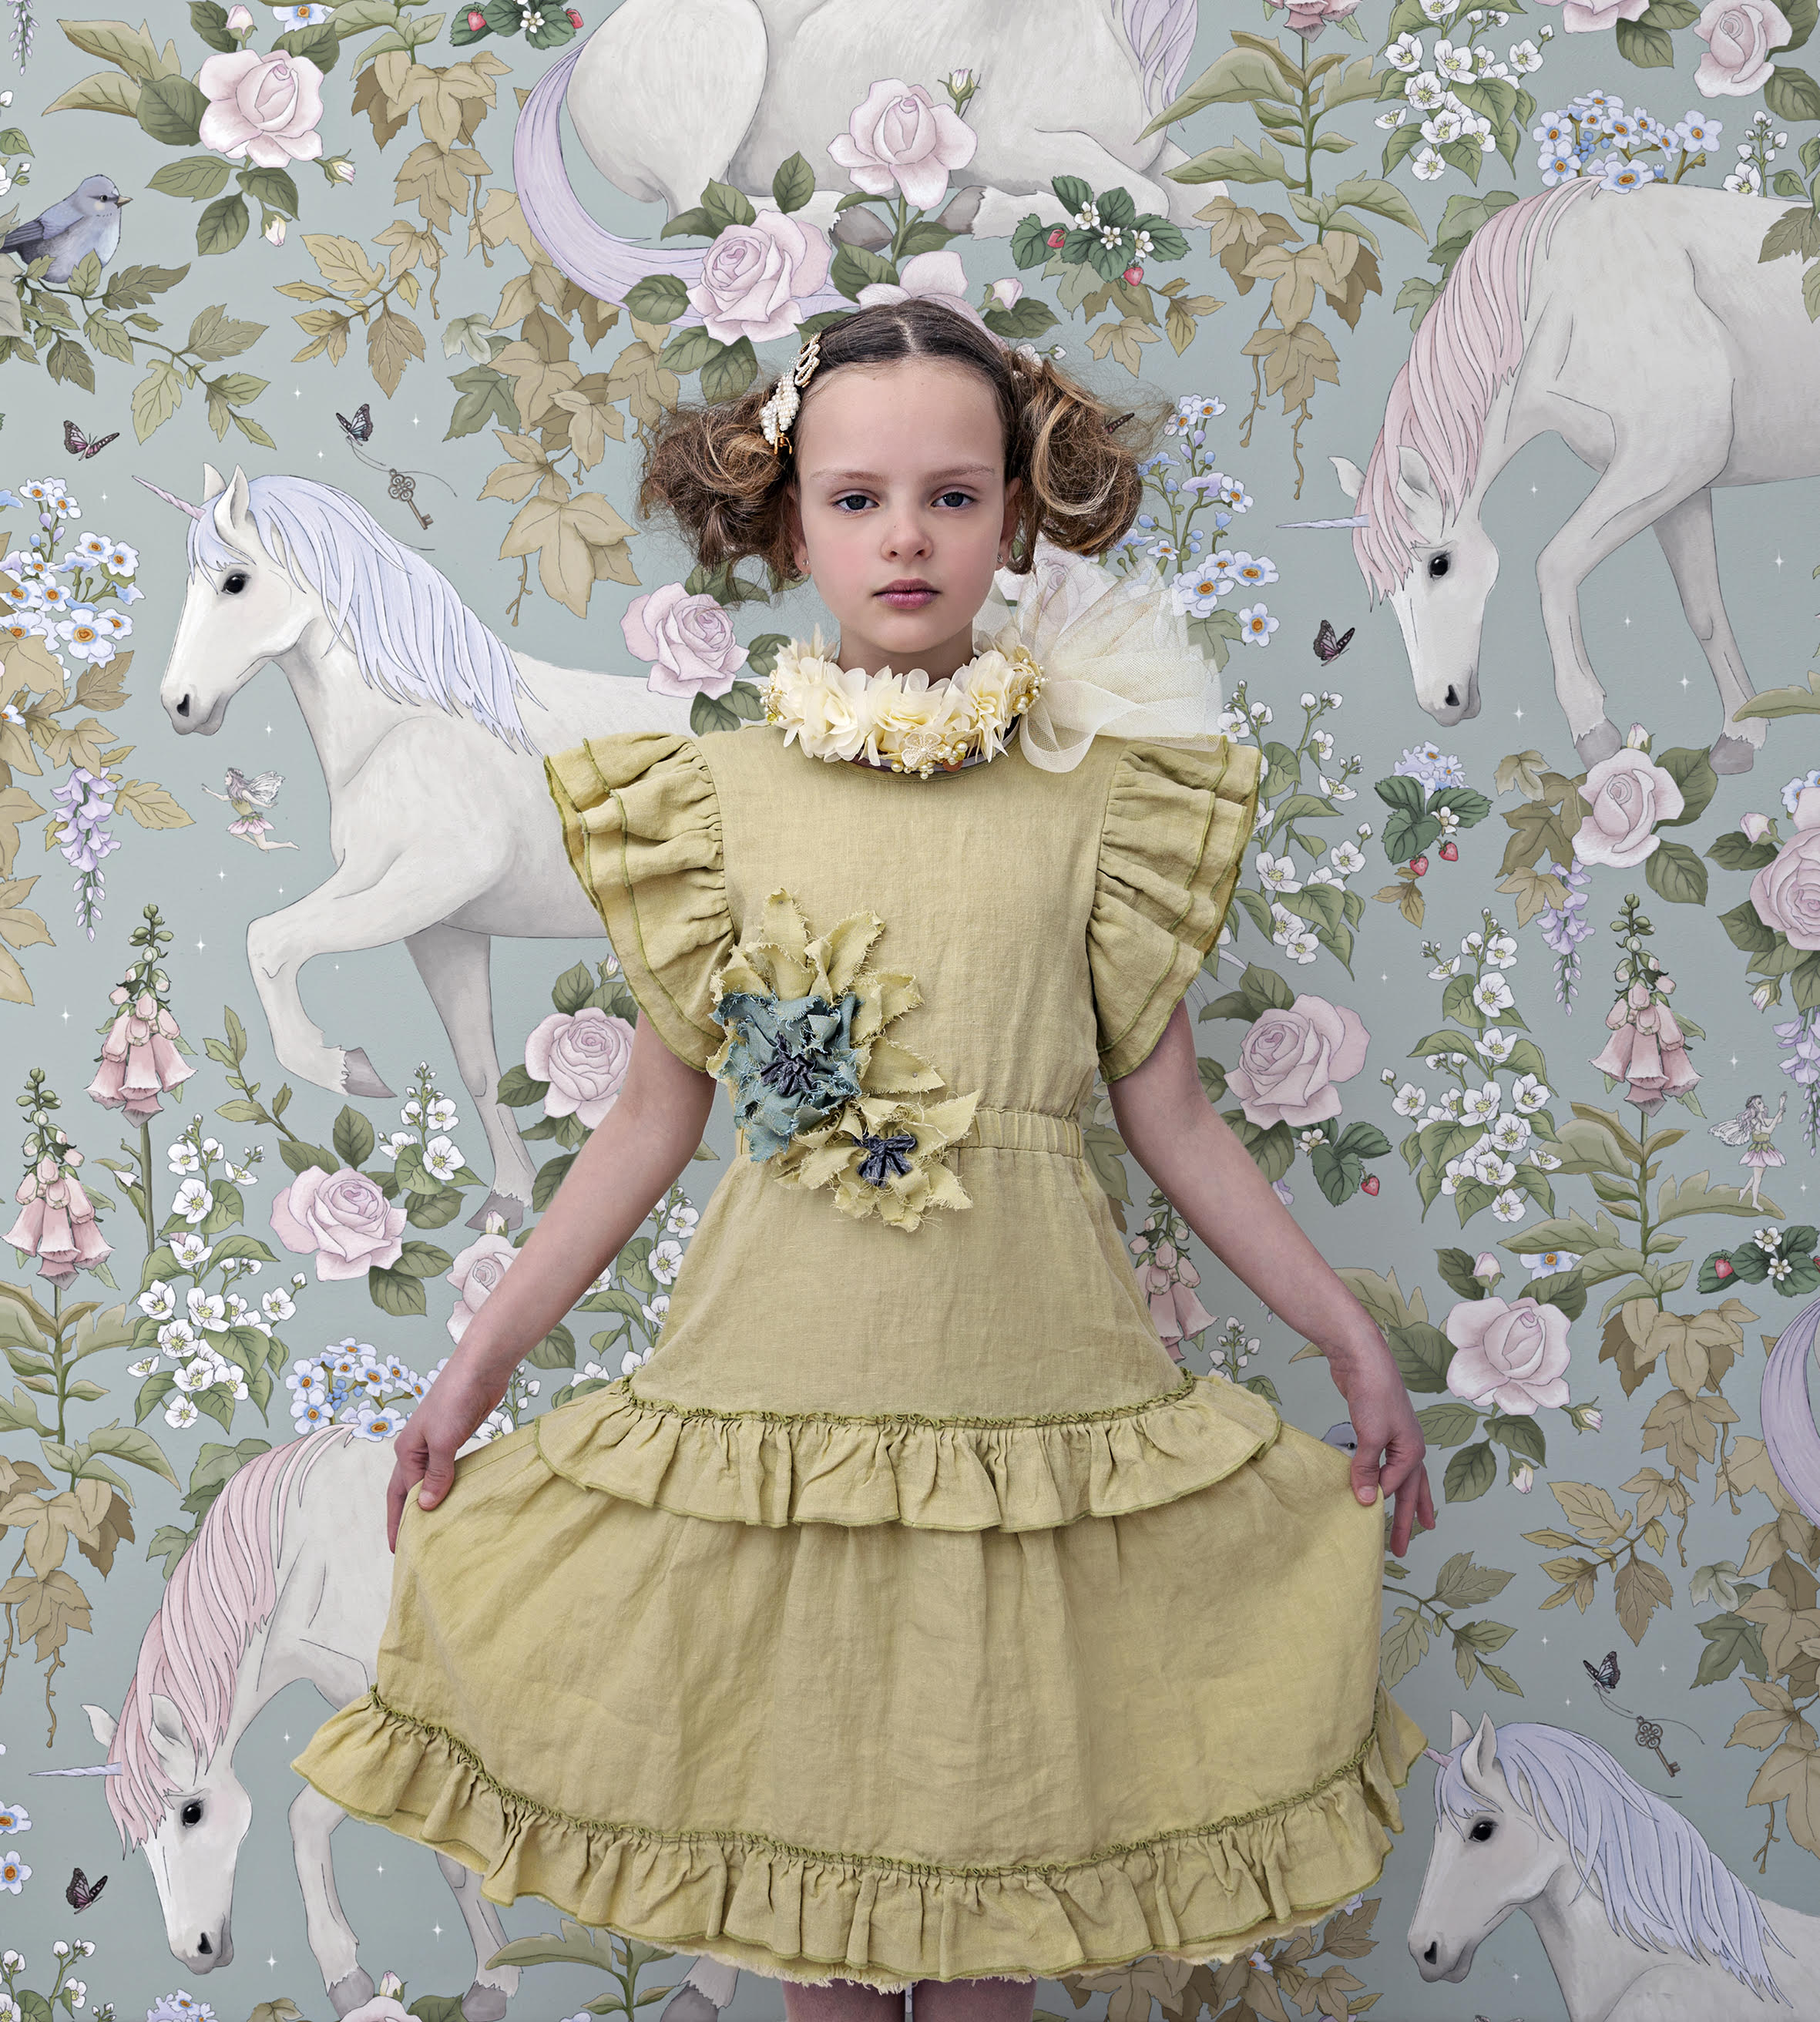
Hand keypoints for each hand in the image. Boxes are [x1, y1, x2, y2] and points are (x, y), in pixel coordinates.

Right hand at [384, 1354, 506, 1553]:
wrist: (480, 1369)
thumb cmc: (456, 1400)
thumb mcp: (443, 1441)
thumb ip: (436, 1475)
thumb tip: (424, 1507)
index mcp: (406, 1451)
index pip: (401, 1495)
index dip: (402, 1521)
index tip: (403, 1548)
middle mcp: (416, 1449)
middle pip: (408, 1490)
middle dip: (407, 1517)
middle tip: (410, 1546)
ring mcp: (436, 1444)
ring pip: (429, 1481)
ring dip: (429, 1502)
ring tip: (434, 1528)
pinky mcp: (455, 1439)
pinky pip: (448, 1471)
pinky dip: (448, 1487)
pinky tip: (457, 1499)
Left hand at [1325, 1332, 1433, 1557]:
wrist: (1363, 1358)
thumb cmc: (1373, 1393)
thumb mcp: (1371, 1435)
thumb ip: (1367, 1469)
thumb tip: (1365, 1500)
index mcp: (1412, 1450)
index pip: (1395, 1488)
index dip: (1380, 1505)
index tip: (1366, 1524)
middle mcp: (1409, 1446)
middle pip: (1410, 1490)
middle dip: (1406, 1520)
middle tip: (1402, 1548)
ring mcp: (1396, 1437)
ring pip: (1403, 1477)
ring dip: (1405, 1501)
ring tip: (1413, 1523)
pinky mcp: (1379, 1429)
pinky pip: (1384, 1462)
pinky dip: (1383, 1477)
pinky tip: (1378, 1481)